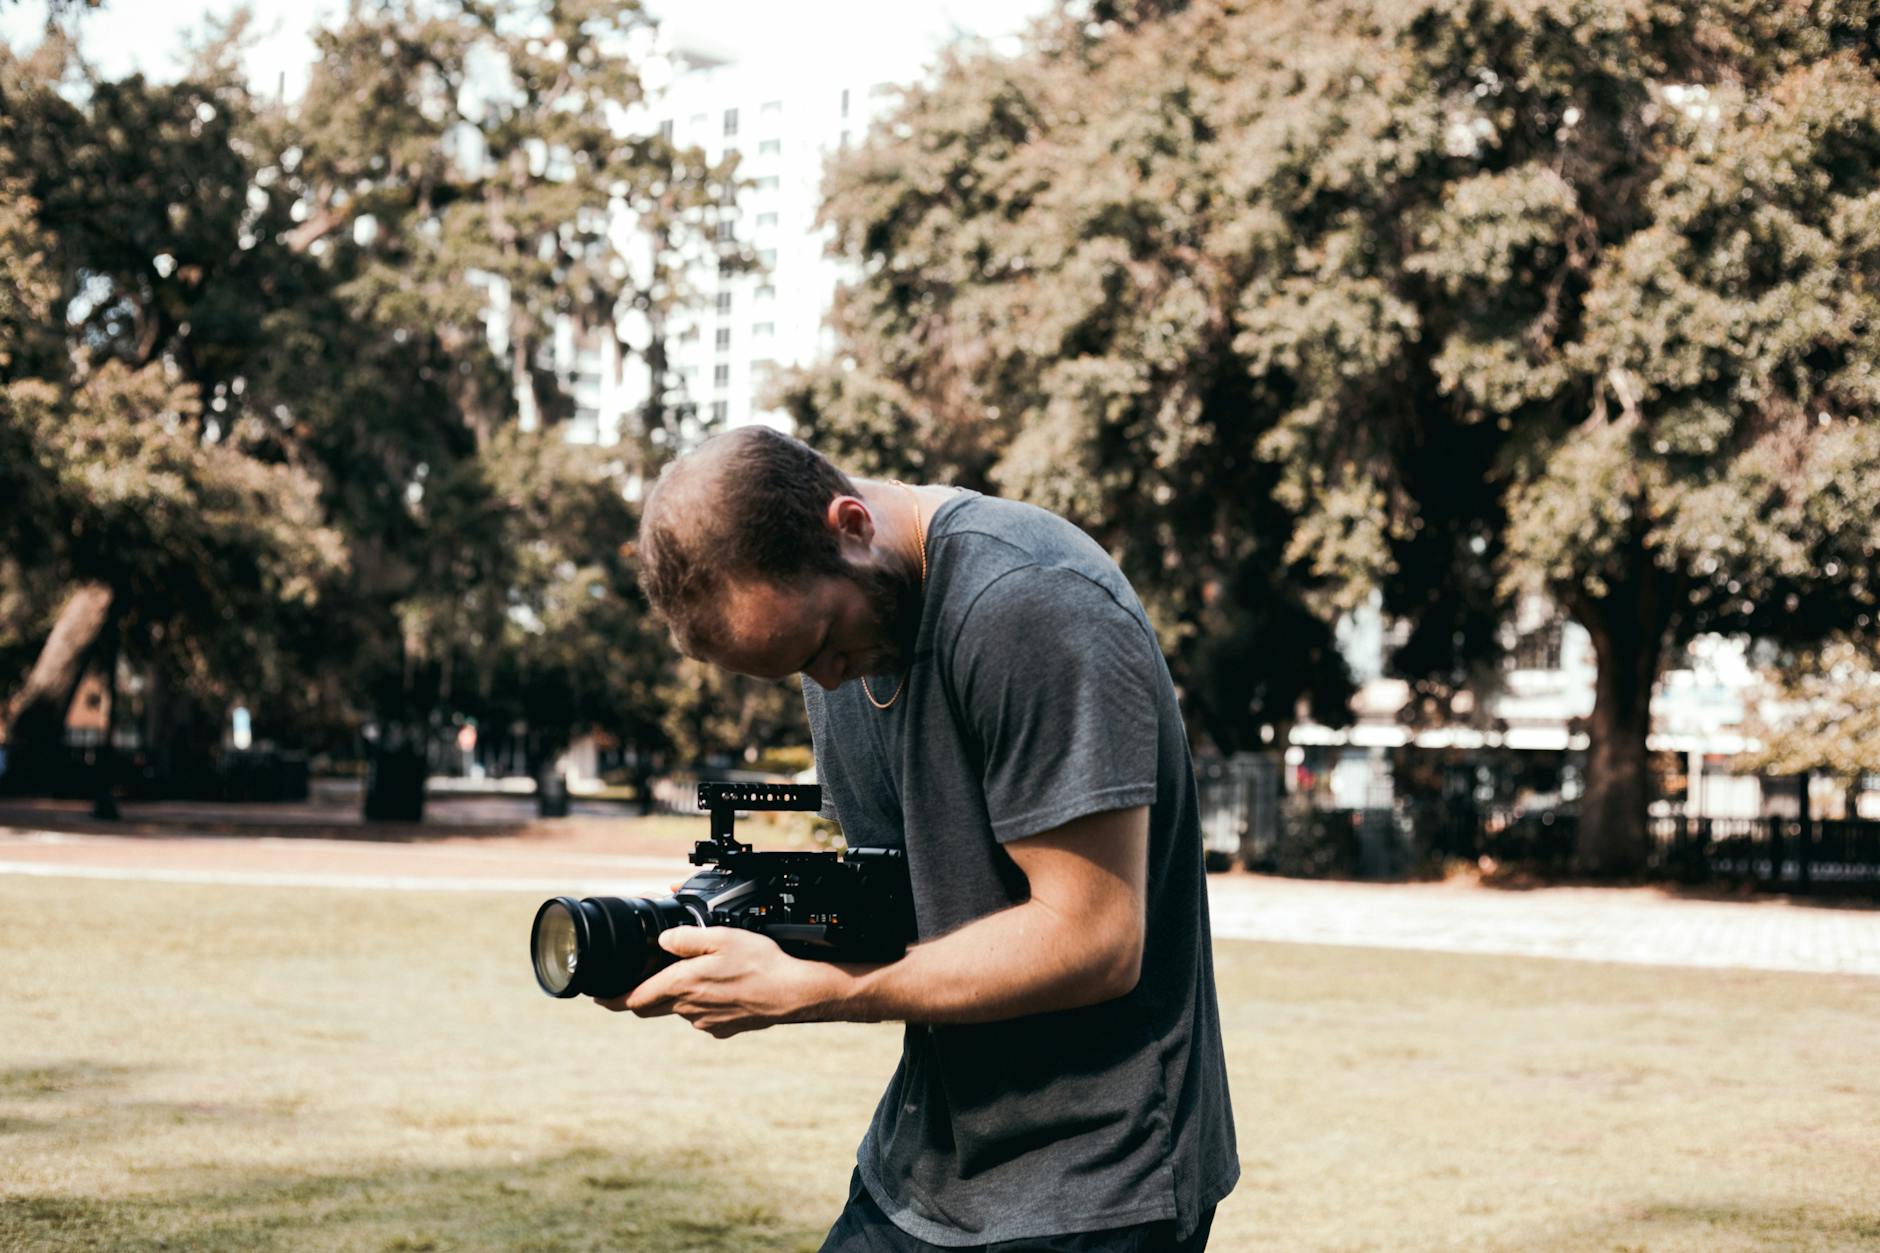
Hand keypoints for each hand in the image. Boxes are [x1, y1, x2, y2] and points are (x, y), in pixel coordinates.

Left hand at [593, 926, 833, 1037]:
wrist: (792, 993)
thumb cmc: (759, 962)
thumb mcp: (720, 935)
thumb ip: (685, 937)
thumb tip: (663, 940)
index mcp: (681, 984)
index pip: (633, 999)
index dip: (611, 999)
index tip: (597, 998)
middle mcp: (688, 1008)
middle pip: (650, 1007)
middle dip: (640, 996)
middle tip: (638, 981)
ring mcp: (705, 1022)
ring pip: (679, 1009)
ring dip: (679, 995)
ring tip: (701, 975)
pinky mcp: (722, 1029)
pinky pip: (703, 1016)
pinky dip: (704, 1003)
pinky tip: (723, 989)